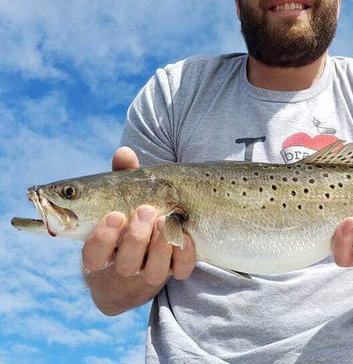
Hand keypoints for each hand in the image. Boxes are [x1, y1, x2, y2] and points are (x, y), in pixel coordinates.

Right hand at [81, 147, 195, 284]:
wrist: (148, 249)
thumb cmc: (129, 215)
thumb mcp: (123, 196)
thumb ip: (121, 177)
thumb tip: (124, 152)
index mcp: (104, 251)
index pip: (93, 256)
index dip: (102, 239)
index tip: (115, 215)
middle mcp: (126, 265)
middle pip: (126, 264)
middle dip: (137, 238)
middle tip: (146, 210)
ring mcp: (151, 271)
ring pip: (154, 272)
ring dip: (160, 246)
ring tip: (165, 220)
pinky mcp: (174, 271)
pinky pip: (180, 271)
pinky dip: (184, 254)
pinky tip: (186, 235)